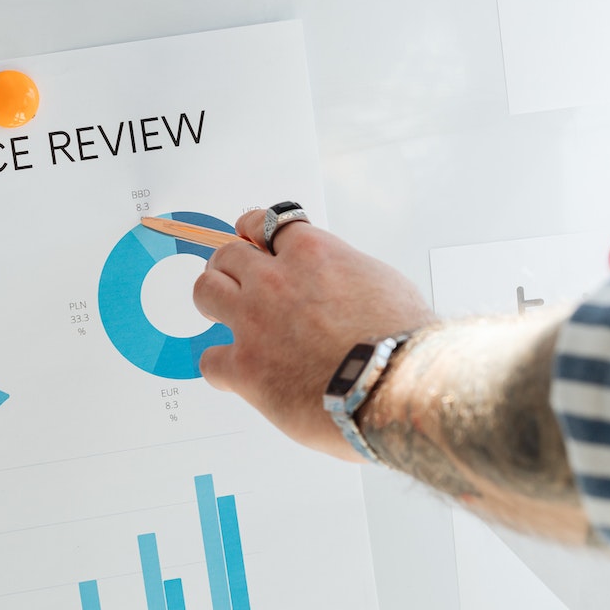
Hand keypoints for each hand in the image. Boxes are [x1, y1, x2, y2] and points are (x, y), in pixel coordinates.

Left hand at [193, 208, 434, 461]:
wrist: (394, 384)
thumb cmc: (402, 341)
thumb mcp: (384, 284)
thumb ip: (349, 276)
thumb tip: (344, 286)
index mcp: (313, 254)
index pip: (266, 224)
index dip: (254, 232)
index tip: (250, 238)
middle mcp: (276, 281)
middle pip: (227, 254)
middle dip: (228, 265)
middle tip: (233, 280)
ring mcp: (254, 322)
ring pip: (206, 291)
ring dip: (212, 300)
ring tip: (220, 313)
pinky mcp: (245, 367)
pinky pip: (210, 359)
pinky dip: (220, 365)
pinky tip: (236, 373)